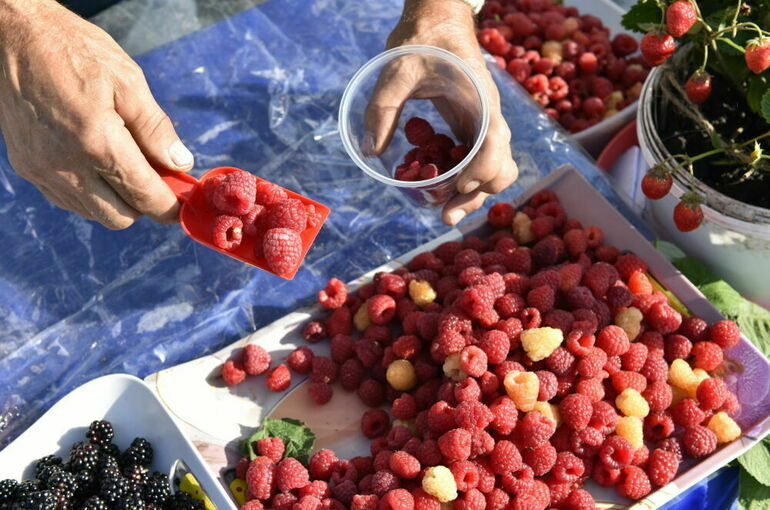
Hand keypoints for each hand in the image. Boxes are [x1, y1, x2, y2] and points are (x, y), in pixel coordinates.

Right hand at [0, 0, 193, 228]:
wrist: (14, 37)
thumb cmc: (74, 51)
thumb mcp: (128, 82)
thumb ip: (156, 129)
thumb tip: (180, 163)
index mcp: (97, 143)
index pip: (143, 196)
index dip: (168, 206)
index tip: (181, 204)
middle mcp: (66, 165)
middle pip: (119, 217)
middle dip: (141, 204)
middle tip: (153, 178)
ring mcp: (42, 170)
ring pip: (91, 212)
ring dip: (113, 200)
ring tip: (121, 163)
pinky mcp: (26, 168)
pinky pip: (66, 199)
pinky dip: (88, 193)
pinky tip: (94, 163)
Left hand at [370, 0, 517, 224]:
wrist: (437, 20)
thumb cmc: (422, 39)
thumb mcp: (396, 69)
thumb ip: (383, 107)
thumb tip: (370, 151)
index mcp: (480, 99)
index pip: (496, 142)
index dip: (482, 169)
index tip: (458, 186)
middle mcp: (489, 117)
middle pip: (501, 167)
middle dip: (477, 195)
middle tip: (445, 215)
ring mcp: (482, 126)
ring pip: (493, 170)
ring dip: (472, 194)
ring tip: (443, 212)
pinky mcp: (471, 130)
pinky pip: (475, 162)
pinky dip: (462, 181)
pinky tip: (437, 188)